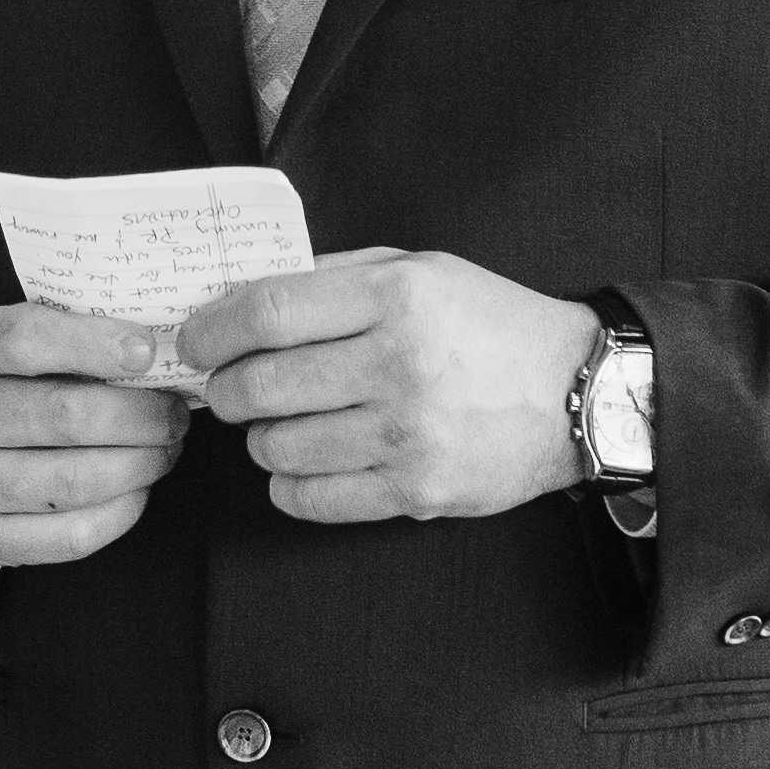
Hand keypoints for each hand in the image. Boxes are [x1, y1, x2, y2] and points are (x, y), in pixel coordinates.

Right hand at [0, 303, 192, 574]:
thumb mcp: (13, 339)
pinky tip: (136, 488)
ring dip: (141, 465)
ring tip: (163, 449)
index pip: (24, 340)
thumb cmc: (0, 383)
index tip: (147, 351)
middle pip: (65, 416)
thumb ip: (70, 335)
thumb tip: (155, 353)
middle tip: (174, 414)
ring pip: (75, 481)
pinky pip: (71, 535)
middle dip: (141, 417)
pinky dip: (122, 511)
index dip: (93, 344)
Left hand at [174, 252, 593, 527]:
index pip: (268, 312)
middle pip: (259, 384)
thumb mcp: (417, 270)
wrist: (577, 392)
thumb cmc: (486, 325)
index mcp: (395, 297)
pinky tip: (303, 462)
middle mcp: (399, 364)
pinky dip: (287, 483)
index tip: (192, 341)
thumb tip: (238, 295)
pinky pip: (310, 498)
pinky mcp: (416, 490)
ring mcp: (407, 434)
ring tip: (280, 422)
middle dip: (224, 389)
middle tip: (228, 387)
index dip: (211, 330)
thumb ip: (332, 278)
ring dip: (259, 437)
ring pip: (276, 446)